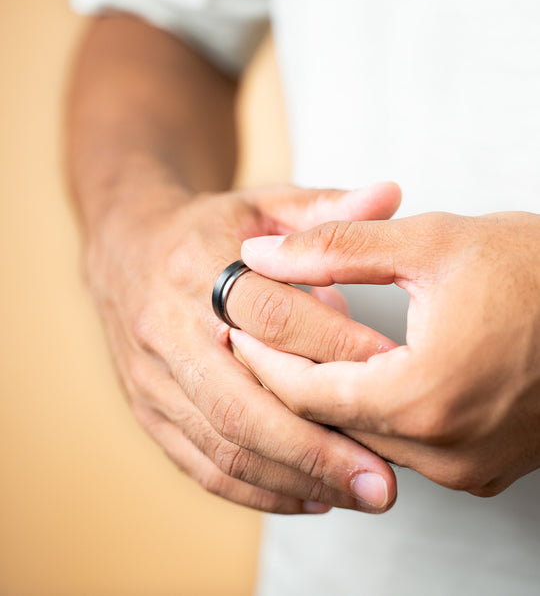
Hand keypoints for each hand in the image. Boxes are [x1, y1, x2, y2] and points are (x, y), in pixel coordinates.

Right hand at [86, 182, 401, 512]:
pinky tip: (312, 499)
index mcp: (197, 269)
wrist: (126, 248)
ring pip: (223, 444)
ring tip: (362, 495)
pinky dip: (258, 492)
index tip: (399, 375)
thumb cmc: (208, 229)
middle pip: (242, 401)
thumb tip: (391, 195)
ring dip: (295, 479)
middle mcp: (167, 330)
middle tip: (385, 480)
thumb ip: (326, 210)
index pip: (274, 316)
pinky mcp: (148, 409)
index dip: (338, 345)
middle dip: (318, 447)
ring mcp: (152, 378)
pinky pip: (201, 464)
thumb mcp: (261, 205)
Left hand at [234, 211, 539, 495]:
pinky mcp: (487, 467)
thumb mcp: (429, 243)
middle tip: (256, 339)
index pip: (306, 393)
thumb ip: (334, 247)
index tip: (239, 328)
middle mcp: (447, 450)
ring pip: (365, 438)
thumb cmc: (537, 268)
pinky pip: (405, 447)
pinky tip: (358, 376)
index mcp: (424, 396)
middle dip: (288, 379)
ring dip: (329, 397)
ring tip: (299, 351)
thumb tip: (260, 254)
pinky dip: (372, 413)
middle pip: (330, 422)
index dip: (263, 359)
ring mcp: (470, 467)